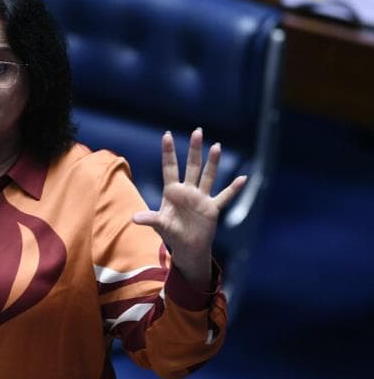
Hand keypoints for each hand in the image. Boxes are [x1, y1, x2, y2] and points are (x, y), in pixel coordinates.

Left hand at [132, 128, 246, 291]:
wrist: (187, 247)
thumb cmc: (171, 233)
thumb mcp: (160, 224)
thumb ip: (150, 219)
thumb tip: (134, 218)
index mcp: (172, 191)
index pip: (170, 167)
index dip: (169, 152)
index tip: (167, 135)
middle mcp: (187, 190)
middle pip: (192, 166)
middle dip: (194, 150)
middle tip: (197, 131)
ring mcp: (201, 198)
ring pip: (208, 176)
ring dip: (212, 162)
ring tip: (216, 146)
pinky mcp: (212, 208)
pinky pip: (225, 196)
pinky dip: (233, 189)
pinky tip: (243, 178)